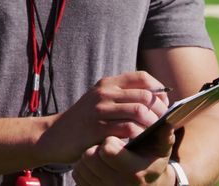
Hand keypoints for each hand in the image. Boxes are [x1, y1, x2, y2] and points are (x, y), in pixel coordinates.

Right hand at [39, 71, 169, 163]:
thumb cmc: (84, 120)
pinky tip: (140, 141)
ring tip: (153, 133)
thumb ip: (122, 97)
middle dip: (159, 110)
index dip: (159, 90)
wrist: (55, 135)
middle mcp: (104, 93)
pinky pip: (128, 129)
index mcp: (108, 83)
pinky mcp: (98, 128)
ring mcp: (100, 110)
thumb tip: (157, 101)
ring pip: (139, 111)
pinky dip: (139, 135)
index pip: (142, 77)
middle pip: (145, 95)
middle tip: (162, 123)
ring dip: (152, 124)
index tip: (163, 104)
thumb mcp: (100, 101)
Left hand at [72, 126, 174, 184]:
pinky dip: (83, 168)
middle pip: (90, 157)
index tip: (113, 139)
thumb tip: (168, 121)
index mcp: (135, 171)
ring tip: (99, 154)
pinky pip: (78, 176)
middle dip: (96, 148)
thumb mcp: (161, 150)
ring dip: (88, 157)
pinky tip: (95, 165)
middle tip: (103, 145)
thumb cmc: (153, 162)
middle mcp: (119, 185)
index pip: (108, 150)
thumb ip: (163, 135)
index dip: (109, 141)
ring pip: (82, 166)